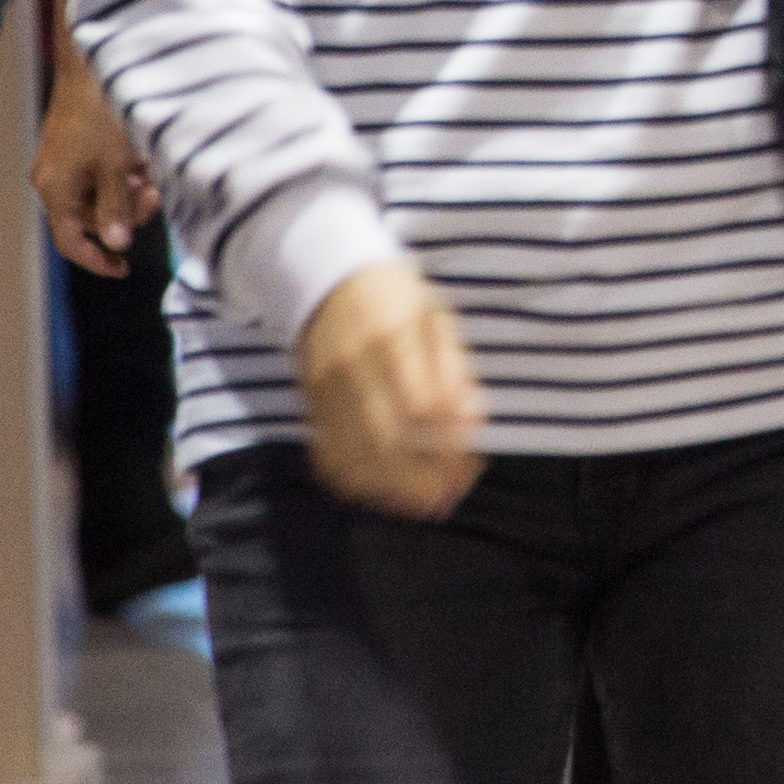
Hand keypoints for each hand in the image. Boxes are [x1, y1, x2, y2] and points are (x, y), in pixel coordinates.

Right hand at [36, 47, 156, 270]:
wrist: (94, 61)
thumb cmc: (102, 110)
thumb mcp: (115, 164)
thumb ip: (116, 206)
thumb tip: (117, 244)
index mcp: (55, 188)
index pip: (70, 240)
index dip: (96, 259)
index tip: (124, 268)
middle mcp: (58, 177)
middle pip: (92, 217)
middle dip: (125, 214)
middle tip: (153, 197)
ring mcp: (71, 160)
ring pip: (105, 193)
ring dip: (132, 191)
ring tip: (151, 171)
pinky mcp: (86, 143)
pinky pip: (108, 171)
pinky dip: (130, 171)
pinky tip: (146, 157)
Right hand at [299, 258, 485, 517]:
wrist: (329, 278)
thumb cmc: (397, 299)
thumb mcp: (437, 318)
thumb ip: (456, 370)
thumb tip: (474, 423)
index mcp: (397, 335)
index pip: (426, 405)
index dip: (449, 444)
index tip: (471, 467)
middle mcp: (357, 362)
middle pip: (387, 437)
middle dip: (420, 477)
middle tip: (448, 497)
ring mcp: (327, 384)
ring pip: (354, 451)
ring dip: (389, 488)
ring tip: (421, 505)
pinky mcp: (309, 400)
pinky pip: (326, 451)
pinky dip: (352, 479)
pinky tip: (379, 491)